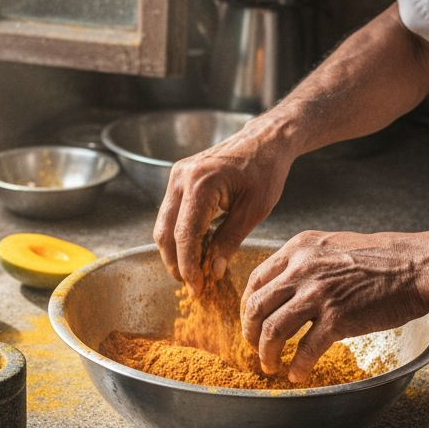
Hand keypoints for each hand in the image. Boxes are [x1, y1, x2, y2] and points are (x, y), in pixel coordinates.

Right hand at [152, 115, 295, 293]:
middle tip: (193, 285)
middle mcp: (181, 178)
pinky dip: (179, 235)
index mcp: (201, 184)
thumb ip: (230, 241)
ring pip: (163, 224)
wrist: (265, 140)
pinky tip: (196, 250)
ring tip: (194, 272)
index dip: (188, 266)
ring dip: (174, 251)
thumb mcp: (254, 210)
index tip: (197, 287)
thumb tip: (213, 271)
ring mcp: (177, 177)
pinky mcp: (179, 179)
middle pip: (165, 232)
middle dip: (176, 263)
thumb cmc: (265, 170)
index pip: (184, 235)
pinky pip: (171, 214)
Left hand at [241, 230, 428, 381]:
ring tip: (270, 366)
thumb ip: (306, 261)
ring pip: (273, 330)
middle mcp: (302, 269)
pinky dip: (298, 366)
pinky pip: (306, 349)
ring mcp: (318, 294)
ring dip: (267, 353)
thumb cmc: (382, 258)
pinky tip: (297, 374)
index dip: (248, 306)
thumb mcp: (333, 246)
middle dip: (250, 332)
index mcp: (298, 249)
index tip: (251, 321)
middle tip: (254, 348)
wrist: (416, 267)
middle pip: (257, 306)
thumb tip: (285, 286)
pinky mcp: (337, 318)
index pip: (257, 280)